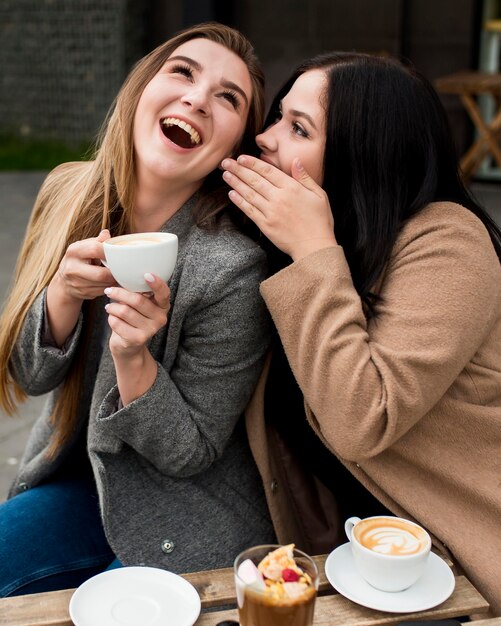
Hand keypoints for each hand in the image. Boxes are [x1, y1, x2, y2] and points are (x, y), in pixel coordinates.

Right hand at [53, 229, 115, 302]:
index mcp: (74, 251)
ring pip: (103, 284)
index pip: (95, 249)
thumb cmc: (78, 260)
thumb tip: (107, 234)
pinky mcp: (82, 293)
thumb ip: (97, 241)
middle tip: (121, 269)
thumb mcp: (83, 247)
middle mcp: (72, 268)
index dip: (110, 252)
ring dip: (114, 280)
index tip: (117, 253)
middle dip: (114, 272)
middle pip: (101, 274)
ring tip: (118, 275)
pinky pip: (102, 291)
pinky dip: (110, 287)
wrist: (64, 282)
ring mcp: (76, 283)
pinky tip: (111, 282)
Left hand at [105, 273, 170, 358]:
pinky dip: (111, 318)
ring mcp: (150, 330)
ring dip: (112, 307)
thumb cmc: (133, 317)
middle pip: (138, 300)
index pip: (164, 293)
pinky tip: (113, 318)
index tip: (147, 274)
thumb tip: (124, 276)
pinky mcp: (138, 339)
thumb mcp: (139, 304)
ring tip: (109, 307)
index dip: (156, 284)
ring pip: (124, 311)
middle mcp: (160, 318)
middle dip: (119, 293)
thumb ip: (138, 292)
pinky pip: (117, 323)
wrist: (129, 345)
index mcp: (163, 306)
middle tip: (109, 290)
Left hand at [222, 155, 336, 259]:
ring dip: (236, 183)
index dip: (252, 163)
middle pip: (255, 180)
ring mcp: (271, 212)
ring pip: (249, 194)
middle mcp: (279, 198)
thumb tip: (295, 161)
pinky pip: (250, 210)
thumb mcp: (319, 195)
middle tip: (226, 162)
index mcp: (291, 188)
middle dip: (238, 169)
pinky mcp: (266, 225)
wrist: (314, 247)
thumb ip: (304, 177)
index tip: (241, 158)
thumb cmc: (320, 221)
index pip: (268, 171)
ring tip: (226, 174)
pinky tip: (231, 194)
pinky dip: (239, 201)